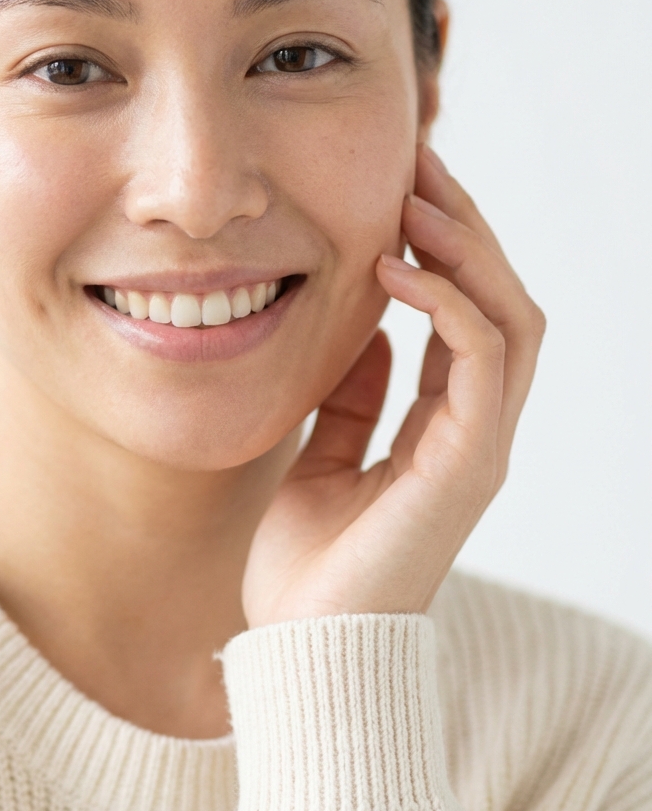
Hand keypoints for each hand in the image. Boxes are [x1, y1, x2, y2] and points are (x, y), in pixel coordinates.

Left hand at [242, 146, 545, 625]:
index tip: (399, 191)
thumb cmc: (307, 564)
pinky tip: (397, 268)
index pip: (465, 317)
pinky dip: (447, 303)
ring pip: (510, 319)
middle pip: (500, 302)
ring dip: (468, 251)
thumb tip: (365, 334)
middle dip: (465, 228)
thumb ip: (353, 400)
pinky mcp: (466, 466)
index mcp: (441, 428)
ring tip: (417, 196)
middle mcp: (473, 431)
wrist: (301, 647)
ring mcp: (478, 448)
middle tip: (419, 164)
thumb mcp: (322, 457)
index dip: (441, 250)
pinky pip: (480, 360)